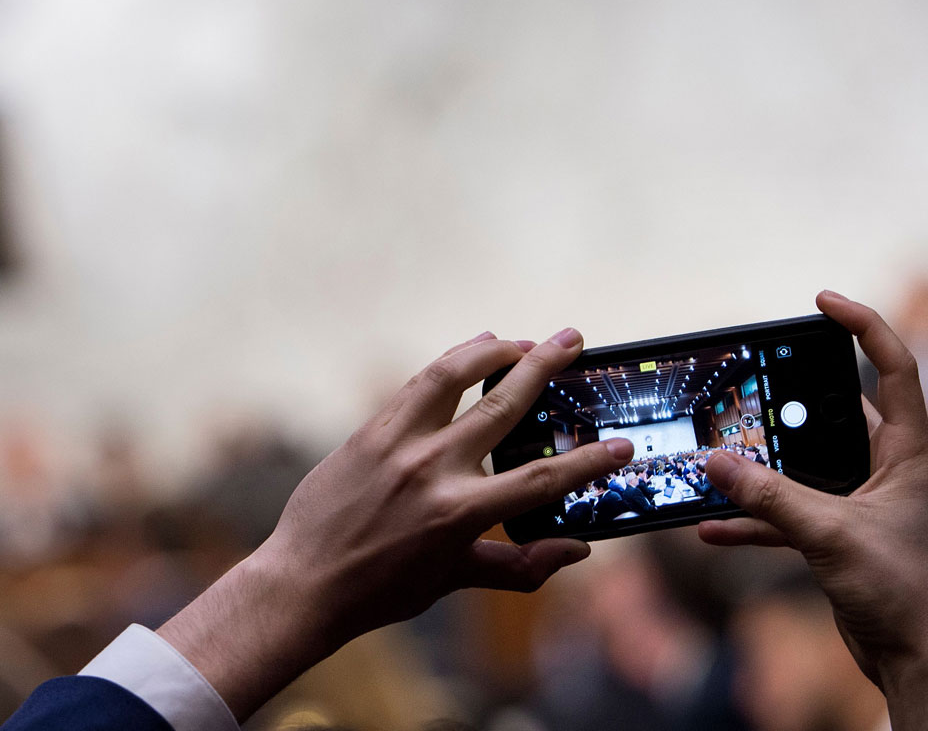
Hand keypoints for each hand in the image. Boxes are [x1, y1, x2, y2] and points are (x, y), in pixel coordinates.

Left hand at [158, 328, 634, 720]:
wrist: (305, 581)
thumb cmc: (382, 589)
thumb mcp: (456, 581)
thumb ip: (520, 566)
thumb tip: (577, 552)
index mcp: (461, 514)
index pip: (541, 479)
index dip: (589, 462)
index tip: (622, 444)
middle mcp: (433, 470)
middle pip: (503, 405)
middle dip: (545, 366)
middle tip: (574, 338)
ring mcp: (398, 444)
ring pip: (454, 376)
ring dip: (492, 350)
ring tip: (521, 339)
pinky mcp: (370, 431)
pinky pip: (417, 385)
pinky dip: (449, 364)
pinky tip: (471, 352)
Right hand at [698, 291, 927, 730]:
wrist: (913, 658)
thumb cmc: (899, 591)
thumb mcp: (830, 534)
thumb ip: (769, 496)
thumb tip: (715, 461)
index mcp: (906, 454)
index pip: (895, 369)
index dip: (864, 327)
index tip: (822, 301)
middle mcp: (885, 470)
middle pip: (836, 412)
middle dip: (789, 400)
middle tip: (750, 380)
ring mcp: (859, 503)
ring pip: (801, 466)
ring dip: (761, 465)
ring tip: (718, 450)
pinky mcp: (837, 537)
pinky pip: (785, 515)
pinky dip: (751, 519)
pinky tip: (712, 526)